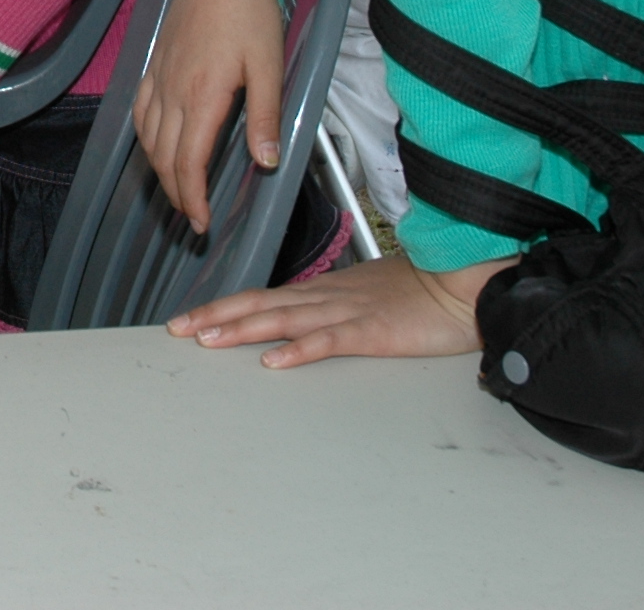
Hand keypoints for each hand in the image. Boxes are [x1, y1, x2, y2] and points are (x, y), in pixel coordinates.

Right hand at [132, 0, 287, 233]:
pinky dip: (145, 139)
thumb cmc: (251, 12)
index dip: (192, 198)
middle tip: (193, 218)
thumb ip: (264, 116)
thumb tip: (264, 164)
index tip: (201, 223)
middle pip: (165, 157)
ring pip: (148, 138)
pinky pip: (140, 111)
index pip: (189, 162)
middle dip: (176, 194)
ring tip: (177, 191)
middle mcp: (173, 91)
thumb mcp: (269, 65)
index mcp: (202, 96)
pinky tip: (155, 145)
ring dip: (159, 170)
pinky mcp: (154, 62)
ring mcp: (159, 76)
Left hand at [169, 252, 504, 367]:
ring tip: (207, 340)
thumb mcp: (369, 297)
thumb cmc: (424, 291)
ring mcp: (348, 313)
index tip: (190, 319)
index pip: (263, 297)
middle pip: (260, 304)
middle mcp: (327, 298)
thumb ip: (335, 307)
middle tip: (177, 330)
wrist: (466, 282)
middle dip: (216, 316)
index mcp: (325, 291)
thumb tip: (303, 319)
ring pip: (284, 319)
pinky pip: (330, 341)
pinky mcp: (373, 332)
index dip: (224, 307)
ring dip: (242, 329)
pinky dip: (299, 350)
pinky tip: (273, 361)